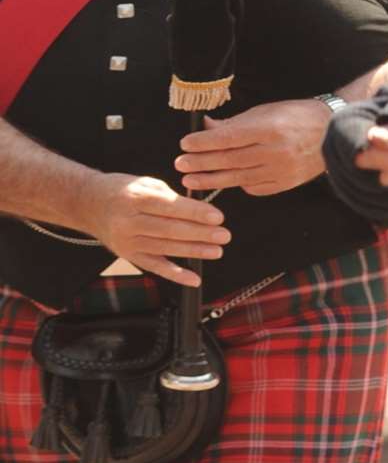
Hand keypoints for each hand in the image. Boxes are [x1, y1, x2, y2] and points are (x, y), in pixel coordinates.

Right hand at [80, 173, 228, 286]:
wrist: (88, 203)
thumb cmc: (124, 190)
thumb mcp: (146, 183)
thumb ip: (171, 196)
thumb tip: (201, 210)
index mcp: (136, 198)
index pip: (171, 207)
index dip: (196, 213)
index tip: (218, 217)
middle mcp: (128, 221)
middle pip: (170, 230)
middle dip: (200, 234)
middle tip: (224, 235)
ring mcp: (126, 241)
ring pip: (165, 249)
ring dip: (194, 252)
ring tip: (217, 251)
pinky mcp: (127, 255)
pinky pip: (154, 267)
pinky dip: (175, 274)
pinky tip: (194, 278)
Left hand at [176, 98, 328, 195]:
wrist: (334, 133)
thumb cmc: (298, 117)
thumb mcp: (266, 111)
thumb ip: (235, 123)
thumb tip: (206, 127)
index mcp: (270, 128)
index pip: (229, 138)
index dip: (204, 142)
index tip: (185, 144)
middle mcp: (276, 151)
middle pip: (229, 159)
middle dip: (201, 162)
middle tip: (180, 164)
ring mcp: (281, 170)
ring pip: (238, 177)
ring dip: (211, 179)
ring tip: (191, 179)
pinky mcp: (286, 183)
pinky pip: (255, 188)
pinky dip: (239, 184)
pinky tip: (226, 181)